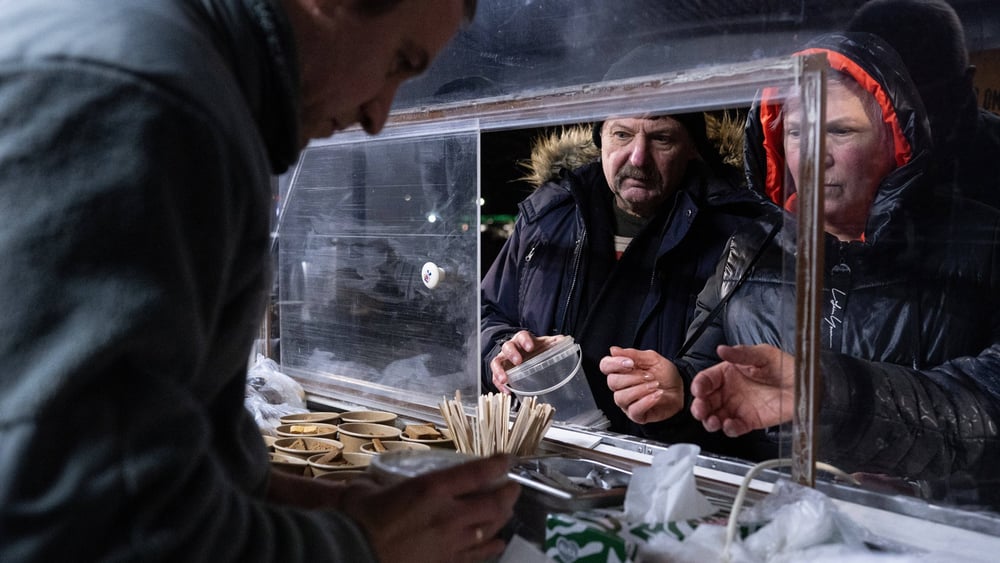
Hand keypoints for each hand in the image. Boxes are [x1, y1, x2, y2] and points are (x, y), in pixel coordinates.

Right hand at [338, 454, 520, 562]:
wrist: (353, 555)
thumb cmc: (357, 519)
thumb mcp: (365, 489)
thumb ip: (377, 481)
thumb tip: (368, 479)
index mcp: (431, 489)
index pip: (475, 473)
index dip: (496, 465)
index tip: (506, 460)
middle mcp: (448, 514)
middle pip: (492, 504)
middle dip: (508, 494)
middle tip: (514, 487)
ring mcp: (450, 541)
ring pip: (490, 529)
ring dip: (502, 518)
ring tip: (507, 510)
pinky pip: (477, 555)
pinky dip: (491, 547)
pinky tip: (497, 543)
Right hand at [490, 330, 565, 392]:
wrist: (529, 355)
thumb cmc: (537, 349)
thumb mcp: (548, 345)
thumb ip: (556, 343)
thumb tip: (566, 341)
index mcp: (523, 340)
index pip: (522, 336)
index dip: (524, 341)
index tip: (530, 347)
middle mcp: (512, 348)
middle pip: (507, 347)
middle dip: (511, 354)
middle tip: (518, 361)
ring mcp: (505, 360)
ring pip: (497, 362)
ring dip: (499, 370)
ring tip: (504, 379)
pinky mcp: (502, 371)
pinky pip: (495, 377)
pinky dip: (499, 385)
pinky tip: (506, 391)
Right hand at [600, 346, 683, 423]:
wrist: (681, 390)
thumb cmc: (666, 376)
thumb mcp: (652, 359)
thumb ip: (633, 354)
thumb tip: (613, 350)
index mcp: (622, 371)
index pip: (606, 366)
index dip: (614, 364)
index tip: (629, 363)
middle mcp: (622, 387)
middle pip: (612, 382)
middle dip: (633, 377)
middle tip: (649, 375)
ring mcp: (627, 402)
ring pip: (621, 397)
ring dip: (640, 390)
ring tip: (655, 385)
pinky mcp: (636, 415)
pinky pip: (633, 410)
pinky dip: (646, 401)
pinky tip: (656, 395)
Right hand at [689, 344, 794, 436]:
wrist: (805, 385)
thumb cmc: (785, 366)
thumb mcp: (762, 354)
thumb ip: (741, 353)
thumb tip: (721, 349)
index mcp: (729, 372)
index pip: (706, 380)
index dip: (699, 385)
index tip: (698, 391)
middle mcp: (730, 391)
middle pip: (706, 401)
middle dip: (699, 407)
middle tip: (700, 410)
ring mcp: (738, 407)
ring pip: (716, 417)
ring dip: (710, 421)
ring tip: (713, 421)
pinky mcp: (749, 421)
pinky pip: (734, 428)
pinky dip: (729, 429)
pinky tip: (730, 425)